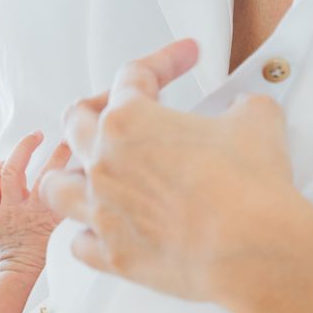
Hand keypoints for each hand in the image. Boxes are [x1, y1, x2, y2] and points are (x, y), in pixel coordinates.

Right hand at [0, 132, 71, 275]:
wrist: (19, 277)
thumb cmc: (6, 266)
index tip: (9, 157)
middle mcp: (12, 206)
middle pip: (12, 169)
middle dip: (23, 148)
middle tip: (36, 135)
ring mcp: (32, 211)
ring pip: (41, 175)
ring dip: (56, 156)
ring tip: (66, 141)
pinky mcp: (51, 218)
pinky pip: (64, 196)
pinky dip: (76, 183)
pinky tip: (85, 171)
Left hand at [40, 38, 301, 306]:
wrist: (251, 248)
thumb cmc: (247, 189)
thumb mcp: (256, 121)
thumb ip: (243, 105)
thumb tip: (245, 108)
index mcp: (129, 121)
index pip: (134, 75)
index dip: (164, 60)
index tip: (183, 58)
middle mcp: (104, 163)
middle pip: (75, 122)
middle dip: (98, 108)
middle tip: (121, 108)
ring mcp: (102, 210)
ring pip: (56, 186)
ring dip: (72, 174)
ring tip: (90, 172)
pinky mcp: (113, 254)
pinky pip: (80, 242)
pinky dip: (90, 233)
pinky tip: (106, 228)